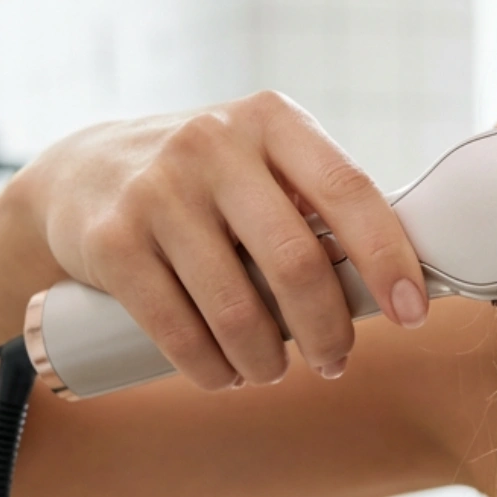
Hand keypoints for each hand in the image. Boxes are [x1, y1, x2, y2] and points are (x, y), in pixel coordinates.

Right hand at [9, 91, 426, 389]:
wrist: (84, 170)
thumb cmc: (207, 181)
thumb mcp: (262, 162)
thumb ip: (319, 204)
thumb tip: (400, 281)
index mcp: (272, 119)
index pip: (349, 190)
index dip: (388, 258)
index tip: (412, 313)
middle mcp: (215, 143)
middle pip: (296, 262)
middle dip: (327, 330)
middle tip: (335, 361)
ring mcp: (158, 190)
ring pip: (237, 309)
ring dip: (267, 361)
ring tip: (274, 371)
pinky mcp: (112, 240)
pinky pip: (177, 330)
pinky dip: (212, 370)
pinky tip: (227, 376)